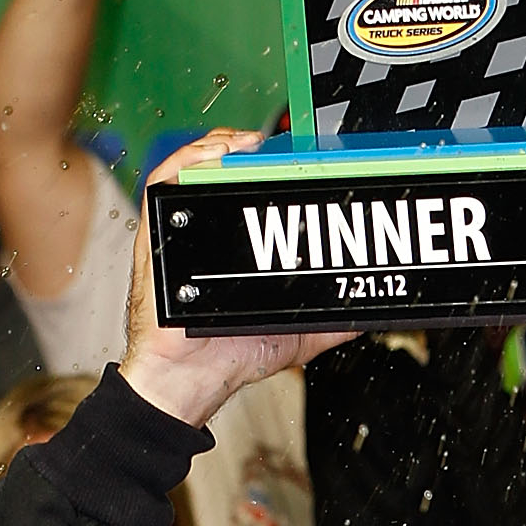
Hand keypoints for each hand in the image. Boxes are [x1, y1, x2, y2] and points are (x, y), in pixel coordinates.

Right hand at [120, 140, 353, 427]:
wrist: (191, 382)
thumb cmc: (229, 356)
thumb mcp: (295, 333)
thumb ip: (332, 322)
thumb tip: (368, 315)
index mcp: (237, 248)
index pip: (251, 191)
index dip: (271, 164)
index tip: (300, 153)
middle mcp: (208, 234)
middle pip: (225, 171)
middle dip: (254, 149)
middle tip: (283, 146)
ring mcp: (182, 234)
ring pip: (193, 169)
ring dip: (222, 145)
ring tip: (250, 143)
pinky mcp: (156, 240)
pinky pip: (161, 188)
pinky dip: (183, 164)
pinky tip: (213, 156)